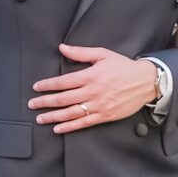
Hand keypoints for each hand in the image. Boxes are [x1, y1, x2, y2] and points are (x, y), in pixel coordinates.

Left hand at [30, 44, 158, 133]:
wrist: (145, 82)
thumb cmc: (123, 67)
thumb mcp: (103, 54)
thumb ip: (81, 53)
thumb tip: (62, 48)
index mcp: (90, 76)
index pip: (63, 82)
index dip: (48, 85)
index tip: (37, 87)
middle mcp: (92, 92)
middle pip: (63, 98)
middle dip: (45, 102)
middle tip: (32, 104)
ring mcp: (98, 105)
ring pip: (71, 112)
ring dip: (53, 116)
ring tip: (40, 118)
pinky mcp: (104, 116)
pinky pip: (83, 123)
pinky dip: (69, 127)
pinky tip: (58, 129)